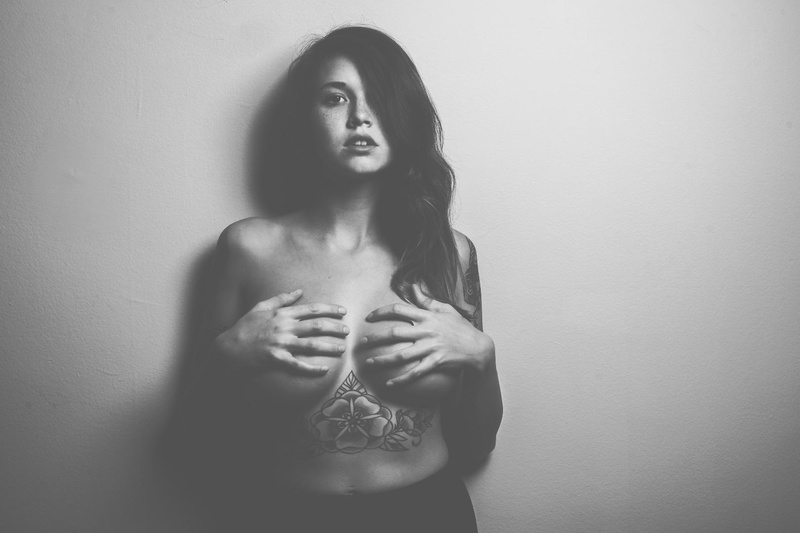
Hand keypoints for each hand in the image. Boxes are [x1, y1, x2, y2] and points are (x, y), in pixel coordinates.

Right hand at [214, 289, 348, 375]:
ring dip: (329, 346)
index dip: (330, 309)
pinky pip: (298, 365)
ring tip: (342, 349)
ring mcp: (281, 344)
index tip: (343, 311)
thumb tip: (299, 290)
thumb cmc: (244, 326)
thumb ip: (281, 298)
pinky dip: (312, 368)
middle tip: (348, 331)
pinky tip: (324, 370)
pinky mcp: (276, 359)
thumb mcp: (261, 307)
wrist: (228, 348)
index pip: (312, 309)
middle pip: (316, 326)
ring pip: (312, 345)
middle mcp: (284, 327)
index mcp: (282, 314)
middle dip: (335, 327)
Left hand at [360, 284, 493, 386]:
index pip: (399, 309)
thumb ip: (426, 300)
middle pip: (395, 333)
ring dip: (383, 360)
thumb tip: (412, 286)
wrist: (477, 348)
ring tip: (369, 363)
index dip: (381, 312)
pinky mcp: (436, 362)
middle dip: (376, 338)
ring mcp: (431, 347)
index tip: (369, 317)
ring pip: (402, 355)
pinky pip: (415, 372)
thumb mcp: (445, 309)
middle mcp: (427, 331)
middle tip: (362, 342)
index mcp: (427, 316)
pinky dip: (402, 379)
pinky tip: (389, 383)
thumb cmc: (460, 327)